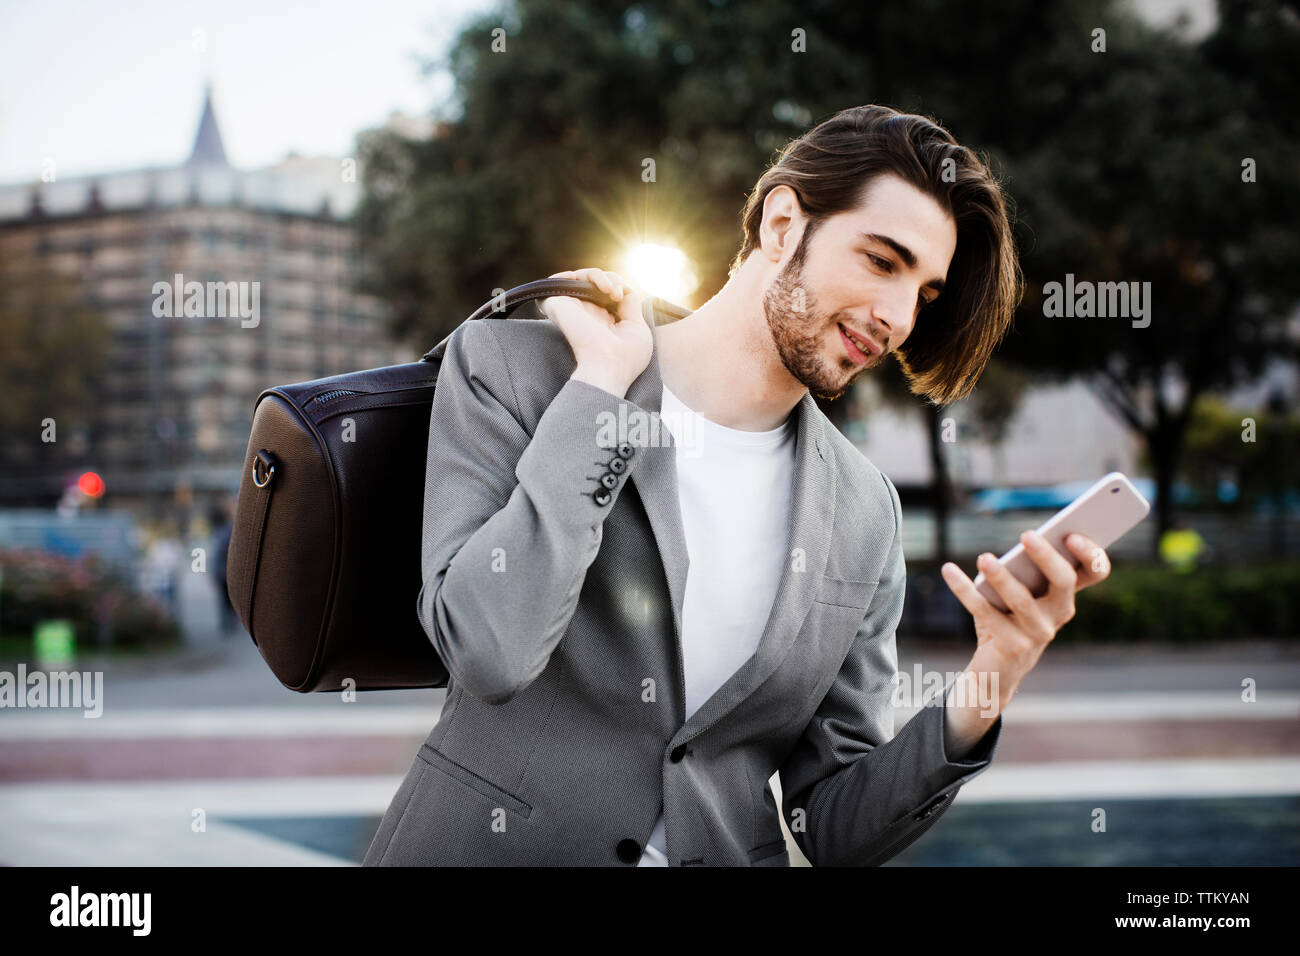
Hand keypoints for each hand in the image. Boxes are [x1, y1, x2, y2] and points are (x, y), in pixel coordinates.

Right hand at [541, 268, 650, 396]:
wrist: (608, 368)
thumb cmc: (626, 356)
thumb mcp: (637, 327)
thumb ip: (630, 305)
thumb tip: (623, 287)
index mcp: (604, 320)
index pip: (607, 292)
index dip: (618, 287)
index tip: (623, 296)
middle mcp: (586, 314)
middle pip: (594, 282)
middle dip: (610, 279)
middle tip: (616, 293)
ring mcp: (572, 309)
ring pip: (579, 277)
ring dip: (597, 275)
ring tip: (608, 289)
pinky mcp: (558, 306)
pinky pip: (555, 281)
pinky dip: (568, 276)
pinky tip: (581, 281)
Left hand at [940, 531, 1111, 716]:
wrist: (999, 668)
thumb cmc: (1011, 617)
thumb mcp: (1022, 590)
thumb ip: (1025, 567)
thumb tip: (1019, 540)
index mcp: (1067, 593)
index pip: (1095, 571)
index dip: (1092, 553)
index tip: (1071, 534)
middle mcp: (1060, 613)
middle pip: (1064, 580)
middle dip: (1046, 556)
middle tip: (1026, 535)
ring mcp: (1038, 632)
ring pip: (1022, 599)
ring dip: (1001, 576)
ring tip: (984, 558)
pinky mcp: (1012, 645)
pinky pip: (985, 611)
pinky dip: (963, 588)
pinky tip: (948, 569)